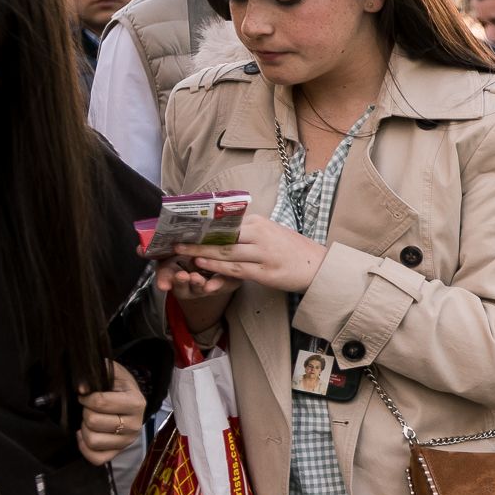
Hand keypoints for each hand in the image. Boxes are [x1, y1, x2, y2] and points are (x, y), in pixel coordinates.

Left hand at [74, 359, 145, 464]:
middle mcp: (135, 425)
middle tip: (89, 408)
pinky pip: (96, 458)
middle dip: (85, 412)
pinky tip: (85, 435)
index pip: (99, 402)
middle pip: (94, 422)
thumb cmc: (117, 385)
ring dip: (85, 429)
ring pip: (93, 440)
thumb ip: (95, 374)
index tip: (86, 395)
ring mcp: (127, 441)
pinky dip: (85, 447)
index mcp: (136, 403)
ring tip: (89, 421)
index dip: (85, 397)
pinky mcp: (118, 452)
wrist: (130, 397)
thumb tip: (81, 388)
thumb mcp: (111, 372)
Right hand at [155, 254, 237, 323]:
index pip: (165, 278)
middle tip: (182, 276)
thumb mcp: (173, 248)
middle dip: (181, 283)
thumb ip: (157, 249)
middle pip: (183, 287)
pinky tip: (217, 282)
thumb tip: (139, 249)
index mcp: (173, 274)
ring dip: (199, 284)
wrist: (218, 252)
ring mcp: (206, 286)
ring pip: (201, 288)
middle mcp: (189, 284)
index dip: (164, 281)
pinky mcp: (225, 283)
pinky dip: (220, 284)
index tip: (164, 285)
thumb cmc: (190, 250)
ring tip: (197, 278)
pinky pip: (223, 285)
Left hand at [174, 213, 324, 295]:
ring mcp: (263, 254)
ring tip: (181, 253)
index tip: (183, 228)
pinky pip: (236, 269)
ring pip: (225, 252)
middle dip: (196, 240)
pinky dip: (217, 267)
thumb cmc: (293, 250)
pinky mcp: (265, 272)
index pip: (224, 224)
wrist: (320, 267)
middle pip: (221, 238)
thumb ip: (248, 231)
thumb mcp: (271, 232)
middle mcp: (260, 235)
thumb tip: (221, 230)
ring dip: (201, 253)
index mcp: (259, 223)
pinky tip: (202, 266)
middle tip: (174, 241)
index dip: (201, 227)